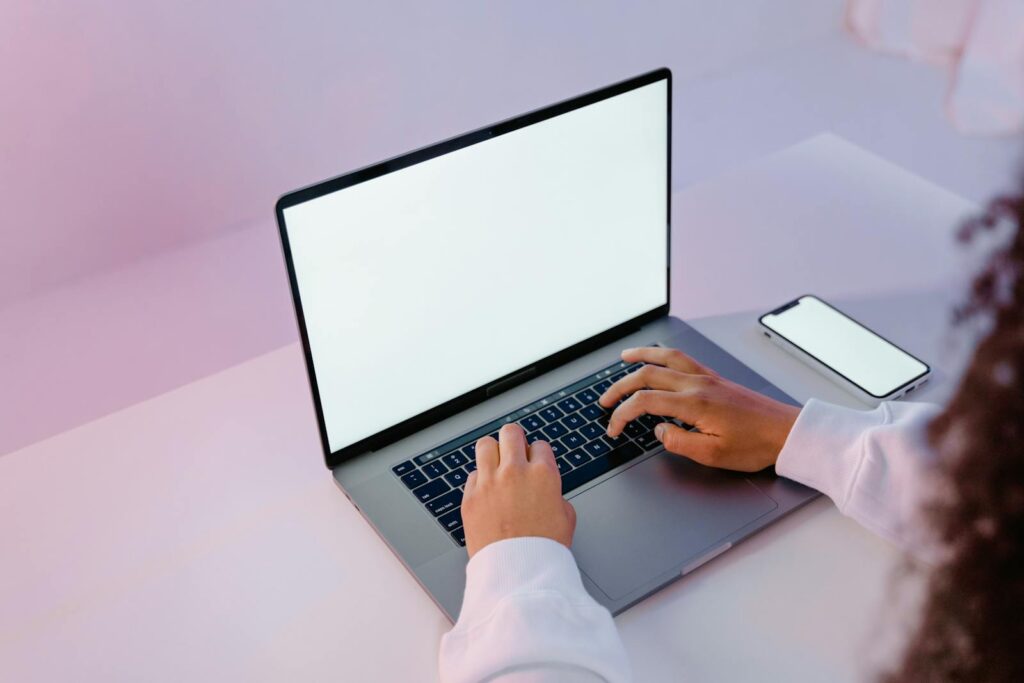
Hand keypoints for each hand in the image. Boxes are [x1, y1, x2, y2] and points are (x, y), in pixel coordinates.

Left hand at [462, 424, 576, 557]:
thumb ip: (555, 493)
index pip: (539, 445)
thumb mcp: (566, 517)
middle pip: (510, 433)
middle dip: (514, 441)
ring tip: (496, 465)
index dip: (538, 456)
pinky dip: (479, 480)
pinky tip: (487, 492)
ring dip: (492, 453)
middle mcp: (515, 472)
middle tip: (514, 453)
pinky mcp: (470, 498)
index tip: (535, 464)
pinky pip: (472, 475)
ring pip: (485, 444)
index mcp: (543, 474)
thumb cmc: (544, 549)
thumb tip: (547, 489)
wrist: (519, 572)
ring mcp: (489, 483)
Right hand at [599, 346, 799, 471]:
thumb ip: (678, 442)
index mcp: (693, 403)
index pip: (644, 402)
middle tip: (604, 400)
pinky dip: (663, 355)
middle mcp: (697, 384)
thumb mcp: (712, 454)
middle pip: (647, 375)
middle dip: (620, 386)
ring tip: (623, 358)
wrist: (785, 432)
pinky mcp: (715, 378)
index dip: (622, 414)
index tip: (613, 429)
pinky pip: (682, 358)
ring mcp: (706, 378)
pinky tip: (658, 358)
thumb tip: (658, 430)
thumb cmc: (754, 445)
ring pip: (665, 358)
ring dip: (641, 357)